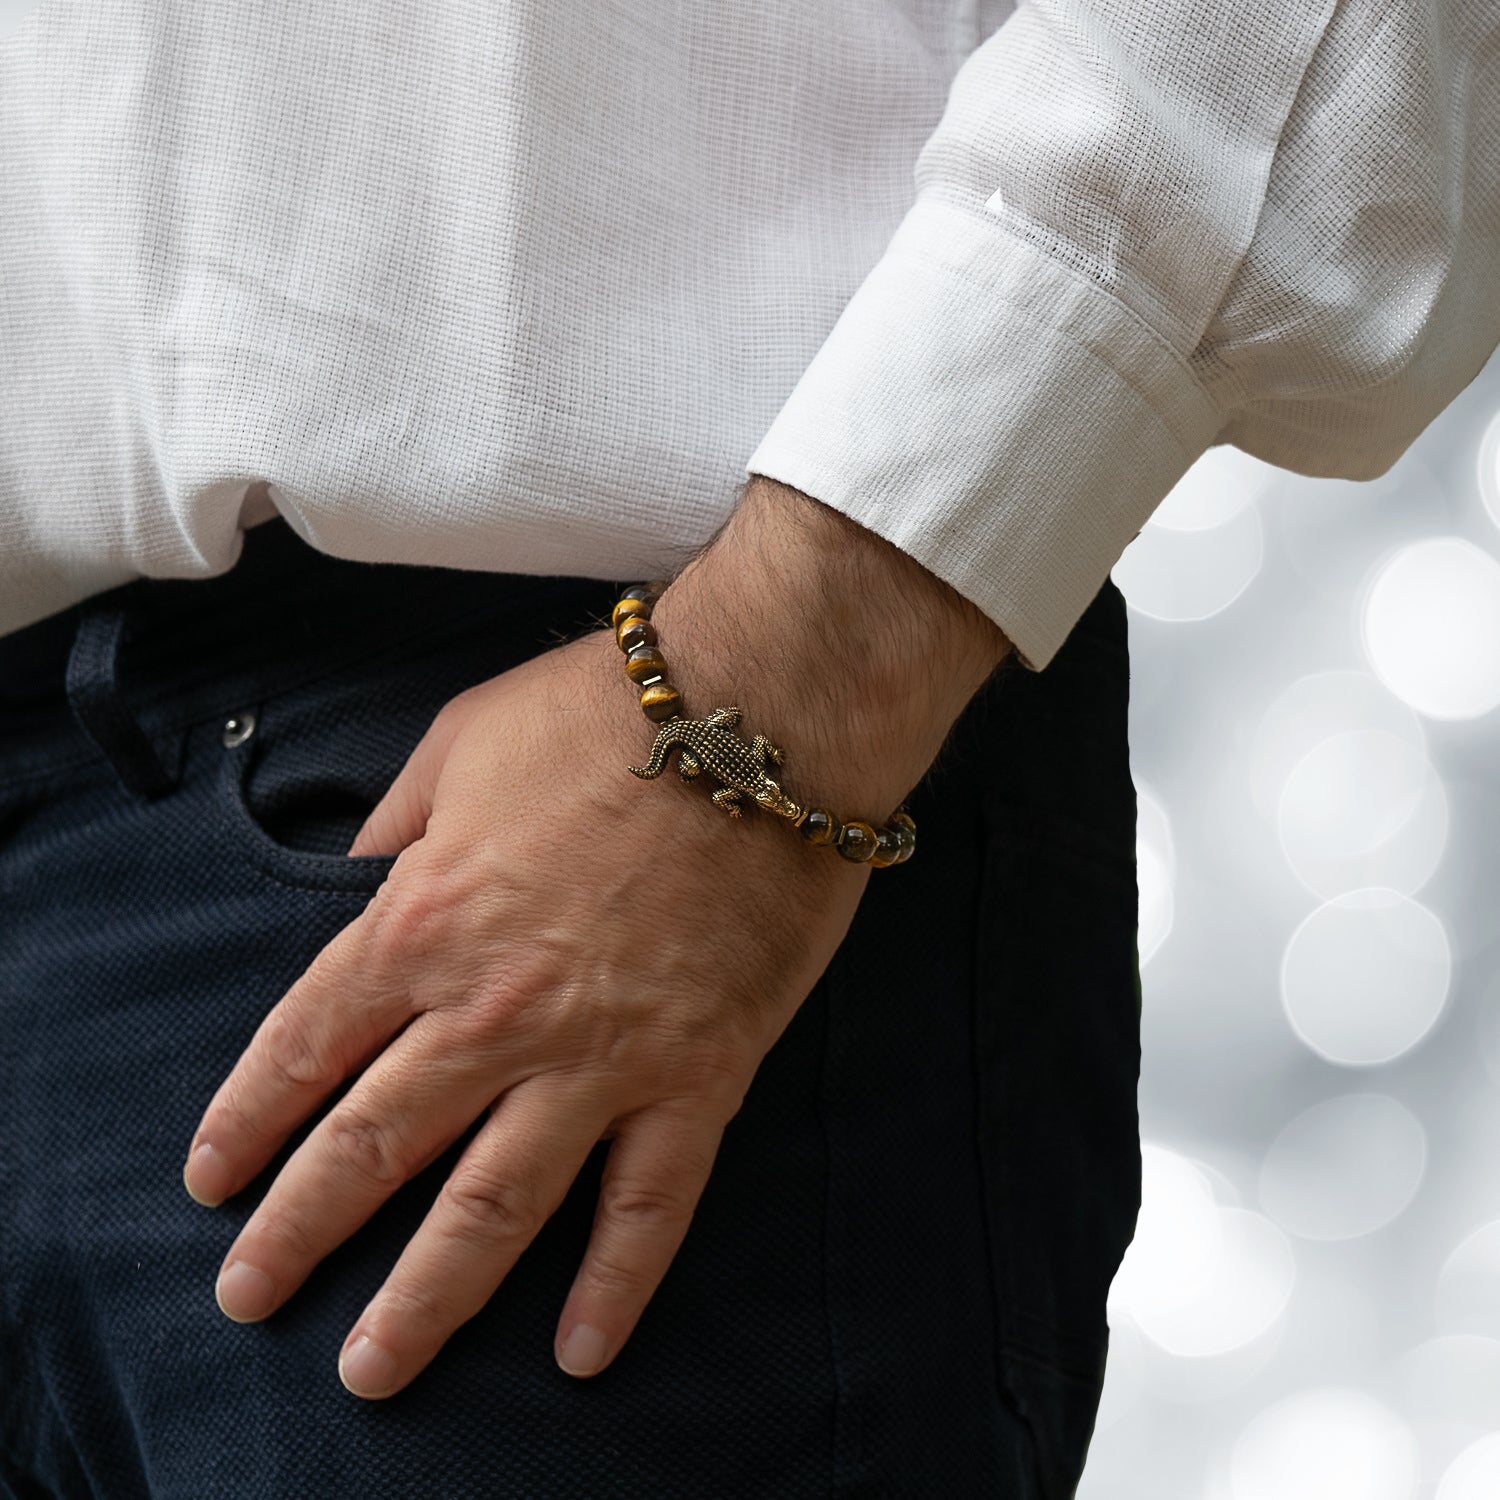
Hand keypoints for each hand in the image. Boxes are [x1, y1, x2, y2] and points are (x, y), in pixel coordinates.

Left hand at [182, 624, 870, 1397]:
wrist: (760, 712)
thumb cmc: (608, 713)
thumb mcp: (462, 742)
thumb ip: (397, 824)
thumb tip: (362, 879)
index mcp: (421, 922)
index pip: (305, 1049)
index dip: (248, 1122)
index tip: (213, 1180)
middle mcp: (491, 1012)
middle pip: (372, 1148)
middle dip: (297, 1231)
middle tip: (250, 1296)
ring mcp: (597, 1057)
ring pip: (490, 1208)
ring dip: (422, 1298)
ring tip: (371, 1368)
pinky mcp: (697, 1074)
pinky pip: (647, 1204)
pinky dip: (613, 1285)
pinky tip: (580, 1352)